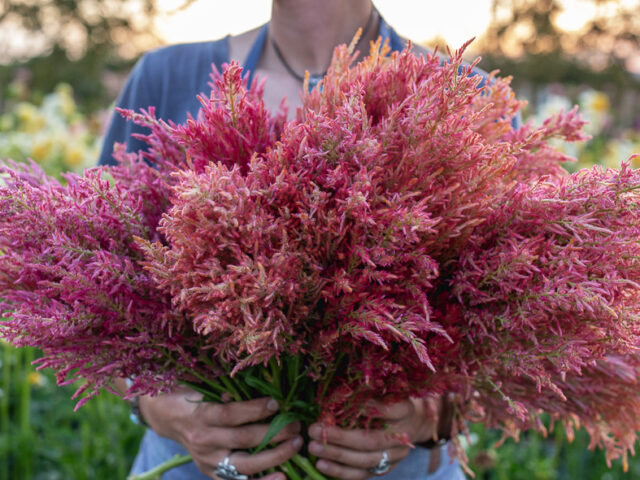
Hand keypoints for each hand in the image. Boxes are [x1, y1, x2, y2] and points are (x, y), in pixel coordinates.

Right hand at [139, 385, 302, 478]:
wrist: (167, 416)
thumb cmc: (191, 395)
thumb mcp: (203, 387)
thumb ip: (227, 390)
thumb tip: (257, 391)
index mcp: (201, 416)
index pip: (232, 415)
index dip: (256, 409)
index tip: (277, 402)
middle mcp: (204, 441)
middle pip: (244, 440)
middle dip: (274, 432)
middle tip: (296, 425)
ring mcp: (208, 461)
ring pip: (245, 465)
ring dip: (275, 456)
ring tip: (296, 445)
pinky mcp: (211, 473)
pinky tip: (282, 476)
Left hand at [307, 397, 439, 479]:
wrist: (410, 421)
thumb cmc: (388, 399)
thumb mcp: (382, 390)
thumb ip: (365, 393)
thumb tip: (338, 395)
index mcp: (405, 410)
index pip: (387, 410)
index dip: (365, 408)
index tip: (340, 403)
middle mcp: (404, 435)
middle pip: (371, 440)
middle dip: (340, 437)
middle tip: (314, 430)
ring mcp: (397, 455)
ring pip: (366, 460)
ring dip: (336, 455)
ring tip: (314, 448)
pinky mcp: (387, 468)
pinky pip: (363, 474)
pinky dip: (341, 471)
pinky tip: (322, 465)